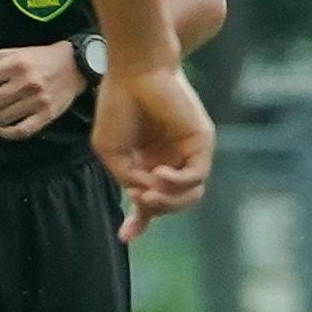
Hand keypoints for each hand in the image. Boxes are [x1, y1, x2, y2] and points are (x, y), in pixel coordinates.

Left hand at [0, 39, 89, 139]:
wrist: (75, 65)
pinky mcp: (47, 115)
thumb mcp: (13, 53)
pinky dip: (7, 133)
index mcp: (15, 64)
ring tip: (6, 106)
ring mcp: (38, 101)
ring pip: (1, 118)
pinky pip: (20, 132)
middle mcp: (27, 83)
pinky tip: (1, 129)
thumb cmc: (38, 59)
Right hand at [91, 62, 212, 239]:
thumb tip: (145, 196)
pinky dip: (175, 183)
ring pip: (189, 197)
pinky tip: (158, 173)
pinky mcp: (200, 143)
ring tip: (147, 188)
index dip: (138, 221)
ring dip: (167, 201)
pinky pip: (195, 177)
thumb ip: (126, 176)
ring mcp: (187, 153)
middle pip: (172, 204)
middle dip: (153, 211)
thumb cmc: (118, 106)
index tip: (124, 238)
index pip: (151, 200)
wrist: (135, 74)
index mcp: (148, 162)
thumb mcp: (111, 151)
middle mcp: (171, 161)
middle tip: (139, 200)